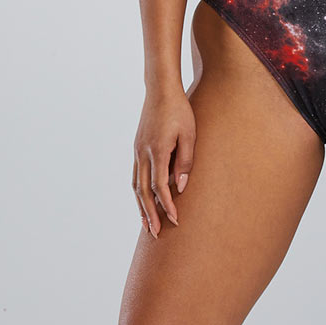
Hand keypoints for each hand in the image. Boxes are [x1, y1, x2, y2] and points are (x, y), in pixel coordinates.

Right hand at [132, 85, 195, 237]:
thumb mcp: (190, 134)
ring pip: (136, 186)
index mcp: (157, 150)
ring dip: (140, 207)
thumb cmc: (180, 110)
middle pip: (143, 192)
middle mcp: (143, 154)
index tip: (175, 220)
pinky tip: (143, 200)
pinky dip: (138, 192)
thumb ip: (185, 161)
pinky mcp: (137, 147)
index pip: (160, 186)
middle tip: (155, 234)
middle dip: (149, 214)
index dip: (167, 205)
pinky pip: (135, 176)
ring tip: (146, 224)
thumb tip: (180, 187)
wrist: (160, 89)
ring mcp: (137, 151)